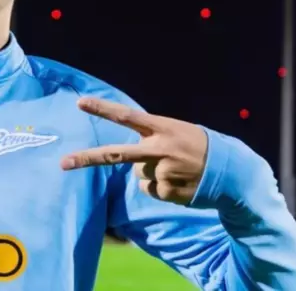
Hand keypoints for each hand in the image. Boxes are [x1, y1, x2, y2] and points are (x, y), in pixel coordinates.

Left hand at [61, 97, 208, 205]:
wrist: (233, 173)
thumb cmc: (199, 146)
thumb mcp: (177, 131)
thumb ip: (151, 138)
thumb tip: (128, 161)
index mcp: (162, 128)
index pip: (126, 116)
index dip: (103, 109)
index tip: (80, 103)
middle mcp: (158, 149)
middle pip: (115, 154)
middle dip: (86, 159)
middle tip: (63, 163)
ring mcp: (160, 172)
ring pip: (138, 174)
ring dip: (152, 172)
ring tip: (176, 168)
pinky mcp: (165, 192)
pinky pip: (151, 189)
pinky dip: (162, 187)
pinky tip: (180, 181)